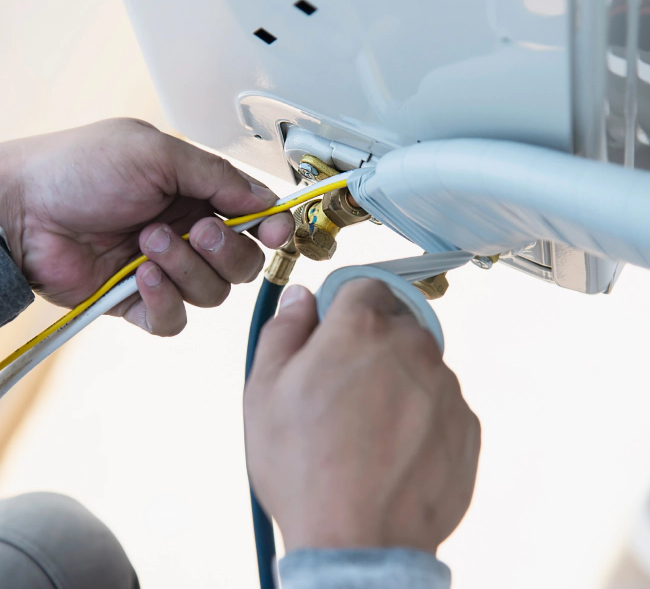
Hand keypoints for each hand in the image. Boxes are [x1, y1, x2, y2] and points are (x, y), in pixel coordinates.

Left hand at [0, 119, 293, 334]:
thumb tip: (264, 200)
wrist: (19, 208)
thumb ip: (218, 176)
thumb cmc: (77, 169)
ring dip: (186, 270)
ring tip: (146, 242)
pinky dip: (164, 301)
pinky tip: (139, 277)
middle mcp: (188, 234)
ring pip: (213, 293)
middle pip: (244, 263)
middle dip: (227, 251)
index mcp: (197, 194)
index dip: (272, 228)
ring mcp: (167, 270)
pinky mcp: (140, 301)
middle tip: (196, 231)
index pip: (255, 219)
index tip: (276, 231)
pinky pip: (176, 320)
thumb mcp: (156, 153)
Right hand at [244, 280, 480, 554]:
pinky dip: (420, 415)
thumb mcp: (265, 390)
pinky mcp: (466, 425)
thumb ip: (284, 329)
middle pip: (396, 323)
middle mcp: (412, 347)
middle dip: (371, 343)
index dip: (345, 307)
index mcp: (361, 329)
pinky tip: (392, 448)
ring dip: (397, 380)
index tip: (334, 330)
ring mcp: (445, 387)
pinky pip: (440, 402)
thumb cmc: (305, 468)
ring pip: (419, 364)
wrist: (357, 544)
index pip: (364, 286)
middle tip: (343, 387)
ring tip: (366, 427)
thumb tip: (301, 298)